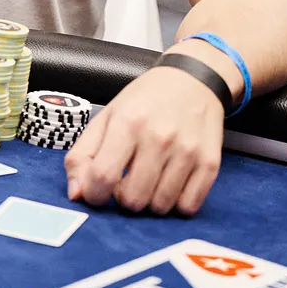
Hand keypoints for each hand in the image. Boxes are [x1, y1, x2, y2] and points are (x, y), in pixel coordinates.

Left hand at [64, 65, 222, 214]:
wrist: (194, 80)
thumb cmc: (147, 100)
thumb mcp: (107, 116)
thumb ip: (83, 155)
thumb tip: (76, 194)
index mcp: (128, 123)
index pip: (102, 178)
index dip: (95, 194)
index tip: (100, 189)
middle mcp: (159, 137)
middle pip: (133, 200)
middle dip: (124, 198)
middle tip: (128, 180)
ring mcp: (187, 151)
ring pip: (160, 207)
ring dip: (151, 200)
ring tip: (151, 178)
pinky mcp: (209, 162)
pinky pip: (188, 207)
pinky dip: (177, 203)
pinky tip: (171, 183)